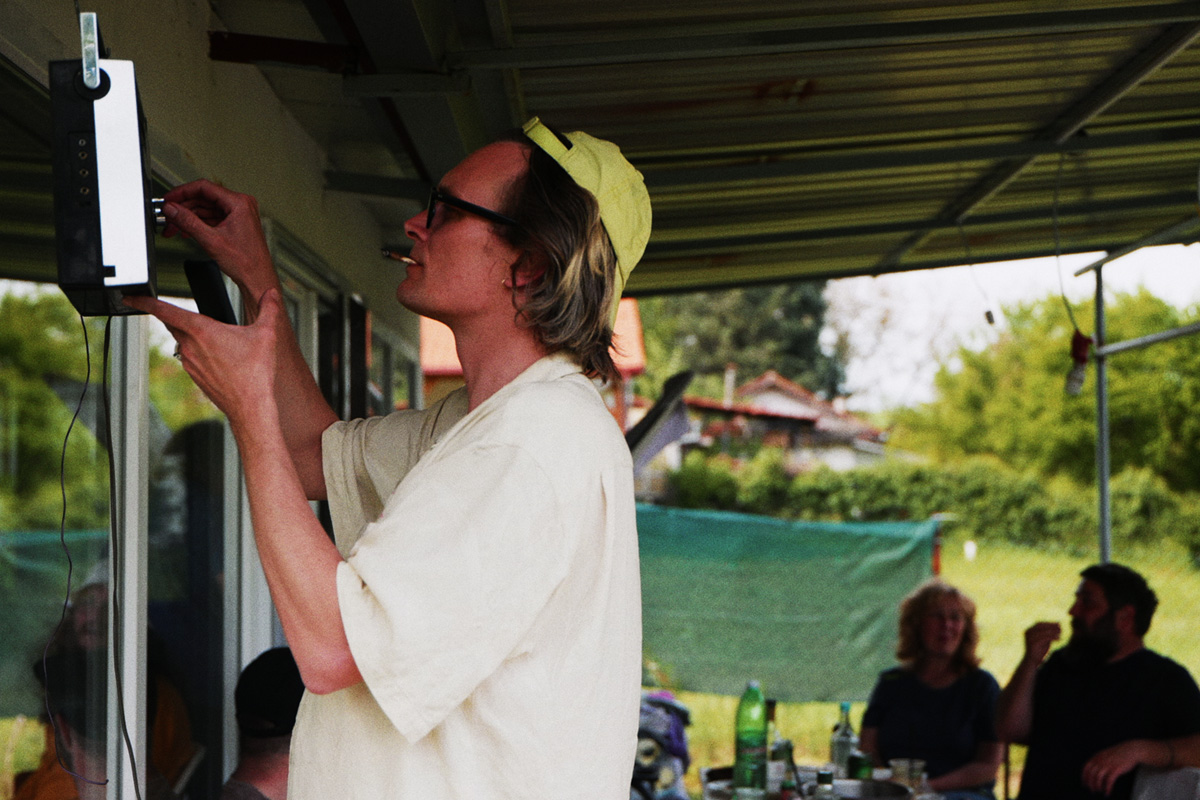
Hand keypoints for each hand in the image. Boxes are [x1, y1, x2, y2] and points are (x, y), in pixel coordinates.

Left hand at [124, 289, 281, 426]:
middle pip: (173, 324)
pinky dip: (198, 352)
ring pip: (183, 341)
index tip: (132, 297)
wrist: (250, 406)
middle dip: (174, 316)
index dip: (144, 301)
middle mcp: (190, 346)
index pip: (165, 310)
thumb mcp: (266, 334)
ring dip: (191, 335)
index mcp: (202, 330)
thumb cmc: (256, 372)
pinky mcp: (195, 376)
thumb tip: (272, 294)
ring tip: (211, 335)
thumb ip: (269, 309)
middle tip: (179, 311)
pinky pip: (190, 357)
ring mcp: (190, 363)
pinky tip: (217, 356)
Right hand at [160, 180, 274, 304]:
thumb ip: (188, 222)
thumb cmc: (246, 262)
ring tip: (174, 227)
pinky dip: (198, 224)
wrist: (257, 279)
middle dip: (183, 208)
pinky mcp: (235, 224)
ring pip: (205, 209)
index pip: (204, 187)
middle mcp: (241, 205)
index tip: (169, 199)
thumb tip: (172, 209)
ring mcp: (238, 214)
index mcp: (239, 203)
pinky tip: (186, 231)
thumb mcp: (211, 240)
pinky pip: (212, 218)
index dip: (182, 192)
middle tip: (168, 216)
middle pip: (203, 198)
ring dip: (188, 217)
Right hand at [1023, 621, 1061, 664]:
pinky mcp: (1033, 643)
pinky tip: (1059, 638)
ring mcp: (1029, 638)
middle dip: (1051, 626)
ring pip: (1043, 631)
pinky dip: (1053, 637)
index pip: (1039, 624)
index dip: (1049, 623)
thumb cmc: (1039, 651)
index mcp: (1029, 630)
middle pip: (1041, 626)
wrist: (1032, 662)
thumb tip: (1058, 623)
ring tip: (1061, 632)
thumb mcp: (1045, 640)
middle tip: (1061, 627)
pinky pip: (1044, 638)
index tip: (1059, 624)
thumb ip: (1049, 633)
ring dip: (1053, 631)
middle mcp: (1028, 632)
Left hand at [1082, 741, 1145, 795]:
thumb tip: (1093, 770)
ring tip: (1100, 791)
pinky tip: (1107, 792)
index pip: (1086, 768)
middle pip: (1091, 774)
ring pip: (1098, 778)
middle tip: (1092, 790)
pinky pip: (1109, 781)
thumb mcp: (1105, 754)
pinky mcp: (1116, 769)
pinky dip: (1107, 788)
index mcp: (1097, 756)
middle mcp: (1101, 760)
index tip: (1084, 784)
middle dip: (1090, 783)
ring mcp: (1108, 765)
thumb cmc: (1119, 753)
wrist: (1131, 750)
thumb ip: (1098, 760)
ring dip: (1098, 786)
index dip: (1084, 777)